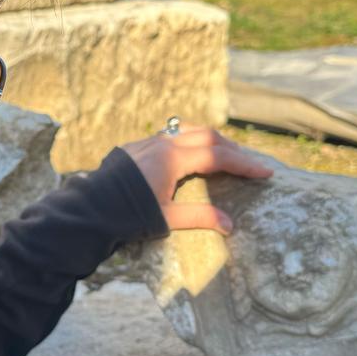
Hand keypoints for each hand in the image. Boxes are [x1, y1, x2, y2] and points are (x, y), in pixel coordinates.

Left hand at [120, 124, 272, 233]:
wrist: (91, 207)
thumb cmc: (128, 214)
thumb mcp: (167, 218)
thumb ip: (200, 217)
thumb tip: (230, 225)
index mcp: (173, 158)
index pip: (218, 156)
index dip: (244, 165)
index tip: (265, 173)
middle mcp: (163, 144)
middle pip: (207, 136)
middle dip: (232, 149)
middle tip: (249, 163)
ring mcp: (149, 142)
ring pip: (187, 131)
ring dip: (210, 140)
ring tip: (225, 154)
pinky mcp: (137, 147)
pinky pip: (170, 136)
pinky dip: (189, 140)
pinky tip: (192, 153)